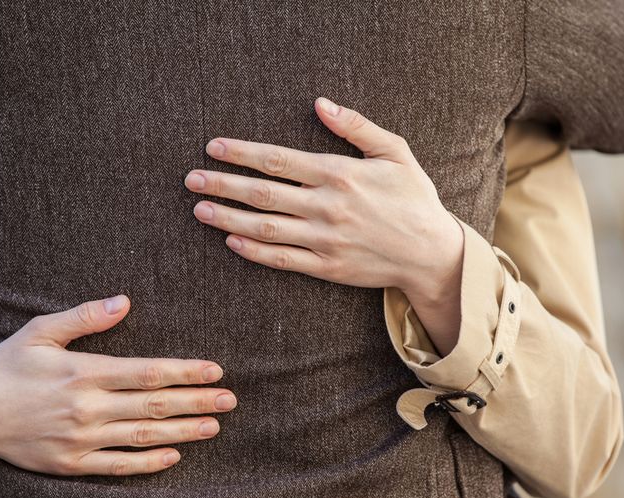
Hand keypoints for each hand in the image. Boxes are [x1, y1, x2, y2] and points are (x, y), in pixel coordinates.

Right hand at [0, 295, 236, 475]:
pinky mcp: (72, 464)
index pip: (147, 372)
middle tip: (230, 400)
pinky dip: (149, 463)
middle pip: (154, 404)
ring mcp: (81, 439)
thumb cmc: (6, 368)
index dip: (185, 372)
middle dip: (196, 401)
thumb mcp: (40, 332)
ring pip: (143, 436)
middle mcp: (87, 407)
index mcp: (83, 372)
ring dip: (183, 432)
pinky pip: (118, 466)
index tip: (215, 371)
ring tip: (214, 426)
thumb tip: (124, 301)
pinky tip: (175, 456)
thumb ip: (84, 317)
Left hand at [183, 96, 463, 303]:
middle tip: (191, 180)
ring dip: (227, 219)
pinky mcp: (326, 267)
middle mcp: (326, 207)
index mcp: (339, 174)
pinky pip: (281, 260)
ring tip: (199, 210)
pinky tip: (231, 242)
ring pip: (264, 229)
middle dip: (221, 185)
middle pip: (261, 194)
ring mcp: (324, 240)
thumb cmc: (414, 199)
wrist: (432, 254)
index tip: (213, 147)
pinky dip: (253, 251)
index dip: (241, 153)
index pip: (277, 160)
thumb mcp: (395, 152)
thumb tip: (320, 104)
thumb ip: (356, 127)